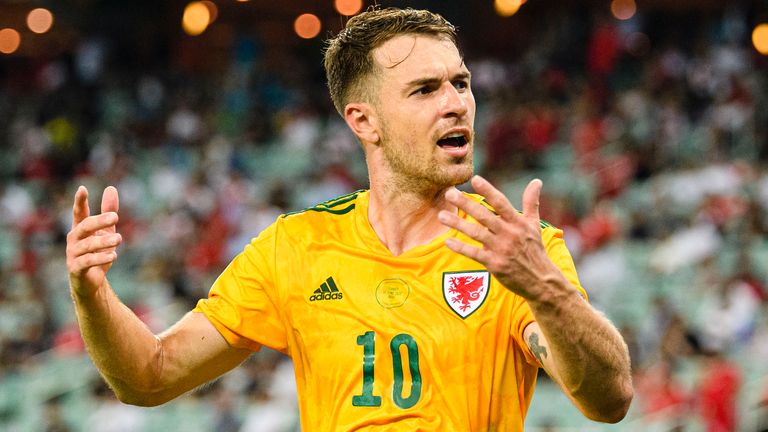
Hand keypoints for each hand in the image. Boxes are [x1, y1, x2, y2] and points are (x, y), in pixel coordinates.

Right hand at [66, 186, 121, 297]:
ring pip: (87, 245)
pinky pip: (87, 262)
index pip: (78, 212)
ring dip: (104, 241)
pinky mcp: (76, 268)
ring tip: (119, 239)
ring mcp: (73, 254)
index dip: (80, 201)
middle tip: (116, 217)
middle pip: (85, 226)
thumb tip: (111, 188)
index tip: (82, 189)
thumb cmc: (97, 252)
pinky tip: (113, 255)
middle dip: (99, 221)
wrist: (91, 281)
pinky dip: (100, 258)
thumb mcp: (106, 230)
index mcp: (80, 228)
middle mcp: (74, 239)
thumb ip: (108, 210)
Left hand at [438, 175, 556, 299]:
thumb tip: (537, 181)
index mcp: (518, 223)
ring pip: (476, 233)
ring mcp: (501, 249)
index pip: (501, 203)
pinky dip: (461, 247)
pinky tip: (448, 241)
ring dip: (457, 224)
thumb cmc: (535, 250)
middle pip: (484, 216)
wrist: (540, 280)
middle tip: (449, 193)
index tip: (475, 179)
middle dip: (466, 204)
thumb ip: (531, 202)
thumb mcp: (534, 225)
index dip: (488, 190)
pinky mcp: (494, 264)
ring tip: (441, 215)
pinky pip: (474, 254)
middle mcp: (509, 234)